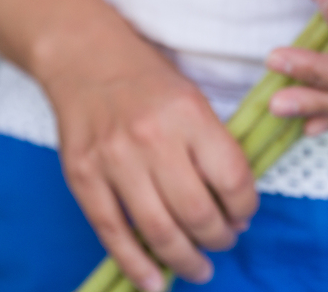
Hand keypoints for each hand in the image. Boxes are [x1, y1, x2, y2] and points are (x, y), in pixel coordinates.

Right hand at [41, 25, 258, 290]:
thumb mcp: (194, 99)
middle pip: (197, 211)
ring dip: (185, 259)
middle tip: (224, 243)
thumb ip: (215, 147)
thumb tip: (234, 207)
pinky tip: (154, 282)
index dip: (245, 208)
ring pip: (157, 229)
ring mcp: (114, 160)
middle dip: (219, 238)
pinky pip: (111, 232)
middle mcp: (153, 139)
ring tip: (200, 269)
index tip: (245, 216)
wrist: (85, 57)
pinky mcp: (82, 176)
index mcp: (190, 116)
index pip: (232, 179)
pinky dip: (135, 264)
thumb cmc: (149, 80)